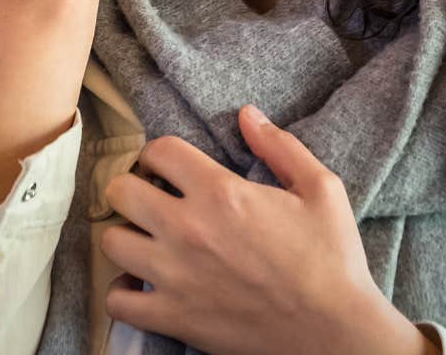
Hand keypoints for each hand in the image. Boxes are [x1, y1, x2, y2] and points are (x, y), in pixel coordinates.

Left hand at [102, 106, 435, 354]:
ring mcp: (175, 276)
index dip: (161, 154)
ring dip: (126, 236)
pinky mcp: (173, 317)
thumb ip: (280, 146)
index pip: (160, 151)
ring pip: (111, 241)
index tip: (169, 168)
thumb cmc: (332, 259)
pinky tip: (142, 285)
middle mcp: (188, 229)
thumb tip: (247, 114)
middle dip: (132, 188)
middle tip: (151, 199)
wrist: (334, 331)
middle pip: (120, 191)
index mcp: (221, 192)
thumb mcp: (321, 188)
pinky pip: (117, 300)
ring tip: (146, 240)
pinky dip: (123, 291)